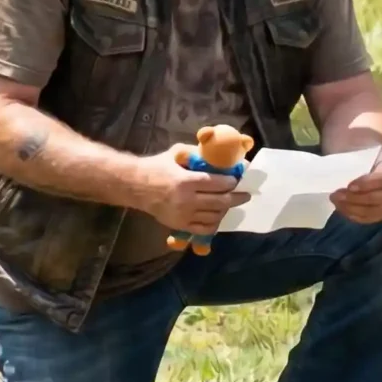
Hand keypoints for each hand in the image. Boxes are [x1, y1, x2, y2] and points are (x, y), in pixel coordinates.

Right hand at [133, 144, 249, 235]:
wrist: (136, 187)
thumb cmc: (156, 167)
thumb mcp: (176, 153)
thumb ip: (196, 153)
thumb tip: (217, 153)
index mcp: (185, 181)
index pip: (216, 184)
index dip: (231, 182)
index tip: (238, 179)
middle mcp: (186, 201)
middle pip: (220, 202)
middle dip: (236, 197)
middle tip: (245, 194)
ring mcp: (183, 216)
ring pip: (214, 216)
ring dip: (226, 209)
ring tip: (230, 203)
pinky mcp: (180, 225)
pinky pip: (203, 229)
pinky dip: (214, 223)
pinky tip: (218, 216)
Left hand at [330, 152, 381, 224]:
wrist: (365, 160)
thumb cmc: (361, 153)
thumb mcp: (359, 148)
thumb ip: (352, 154)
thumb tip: (337, 166)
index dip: (367, 183)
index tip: (349, 185)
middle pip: (380, 198)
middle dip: (356, 199)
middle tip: (336, 194)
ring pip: (374, 212)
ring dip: (353, 209)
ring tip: (336, 201)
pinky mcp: (381, 212)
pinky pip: (369, 218)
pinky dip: (354, 215)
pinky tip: (341, 208)